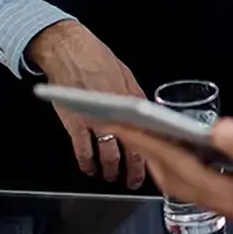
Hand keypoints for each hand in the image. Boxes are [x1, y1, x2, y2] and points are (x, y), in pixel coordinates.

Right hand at [27, 20, 146, 188]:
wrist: (71, 52)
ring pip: (109, 154)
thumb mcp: (127, 76)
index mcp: (135, 100)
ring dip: (112, 170)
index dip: (157, 150)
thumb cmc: (99, 59)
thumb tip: (145, 114)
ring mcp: (97, 121)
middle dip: (136, 169)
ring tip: (112, 178)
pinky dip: (87, 163)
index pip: (152, 132)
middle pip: (133, 148)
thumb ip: (136, 97)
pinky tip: (90, 170)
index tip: (161, 162)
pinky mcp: (76, 125)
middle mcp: (118, 113)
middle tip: (136, 181)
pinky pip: (83, 151)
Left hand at [108, 118, 232, 233]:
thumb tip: (218, 128)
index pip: (173, 162)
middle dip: (143, 146)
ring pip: (181, 177)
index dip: (145, 139)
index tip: (119, 120)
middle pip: (168, 172)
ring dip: (161, 155)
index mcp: (225, 192)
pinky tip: (193, 149)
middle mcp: (220, 199)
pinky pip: (199, 178)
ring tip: (148, 133)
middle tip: (120, 122)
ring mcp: (229, 201)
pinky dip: (185, 160)